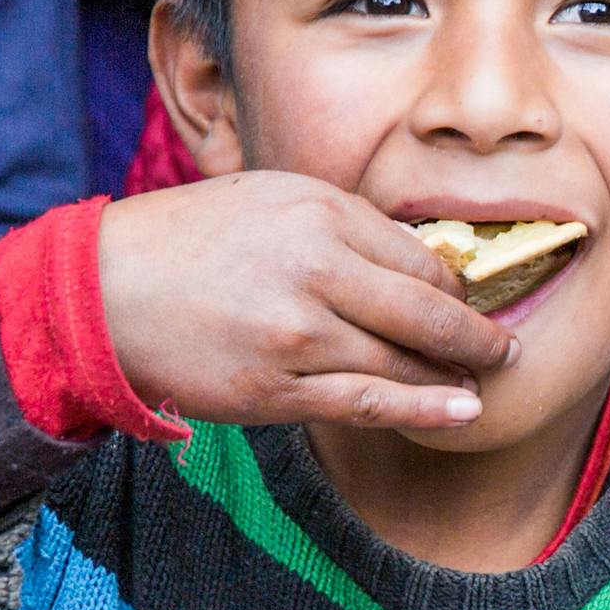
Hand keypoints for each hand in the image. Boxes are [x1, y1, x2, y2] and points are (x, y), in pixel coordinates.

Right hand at [94, 173, 517, 429]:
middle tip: (505, 346)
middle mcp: (315, 274)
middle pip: (427, 312)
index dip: (457, 286)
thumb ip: (350, 225)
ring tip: (484, 380)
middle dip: (478, 335)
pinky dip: (422, 410)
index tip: (474, 300)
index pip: (422, 259)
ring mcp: (296, 337)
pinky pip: (366, 404)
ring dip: (454, 376)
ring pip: (402, 363)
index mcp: (321, 217)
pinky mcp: (274, 391)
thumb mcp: (276, 199)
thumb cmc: (194, 237)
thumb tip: (423, 262)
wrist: (105, 289)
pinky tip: (460, 410)